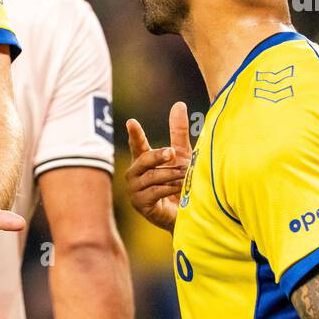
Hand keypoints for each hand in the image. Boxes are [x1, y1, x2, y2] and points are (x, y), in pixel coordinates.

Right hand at [124, 101, 191, 231]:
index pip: (137, 144)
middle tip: (174, 152)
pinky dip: (170, 188)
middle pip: (144, 160)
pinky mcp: (141, 204)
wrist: (186, 214)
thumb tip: (179, 104)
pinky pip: (155, 192)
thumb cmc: (181, 182)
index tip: (131, 122)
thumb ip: (178, 132)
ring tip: (186, 173)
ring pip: (152, 176)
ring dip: (171, 174)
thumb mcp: (182, 155)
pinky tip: (181, 187)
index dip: (135, 134)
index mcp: (142, 161)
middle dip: (159, 156)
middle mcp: (135, 174)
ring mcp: (135, 190)